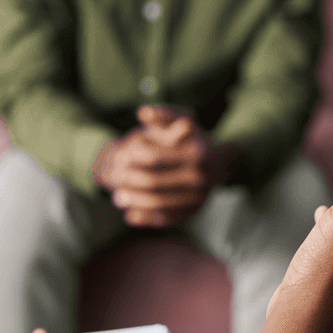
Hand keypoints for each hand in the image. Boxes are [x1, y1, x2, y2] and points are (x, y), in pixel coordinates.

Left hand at [94, 106, 207, 227]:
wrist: (217, 164)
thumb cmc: (190, 139)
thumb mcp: (180, 121)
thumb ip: (162, 116)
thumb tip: (142, 112)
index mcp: (195, 153)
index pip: (155, 157)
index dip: (134, 156)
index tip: (122, 153)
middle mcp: (199, 177)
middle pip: (154, 181)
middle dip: (130, 180)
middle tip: (116, 178)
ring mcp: (197, 197)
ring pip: (158, 203)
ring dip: (134, 201)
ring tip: (118, 197)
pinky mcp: (192, 212)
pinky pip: (165, 219)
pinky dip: (146, 219)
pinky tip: (130, 215)